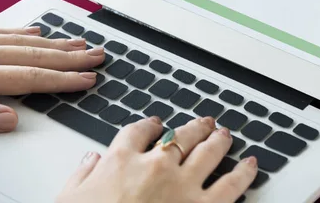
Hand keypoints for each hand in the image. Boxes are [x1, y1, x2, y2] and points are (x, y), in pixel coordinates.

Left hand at [0, 27, 104, 132]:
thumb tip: (10, 119)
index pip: (31, 78)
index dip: (62, 79)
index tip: (87, 79)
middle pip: (35, 56)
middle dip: (70, 58)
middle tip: (95, 56)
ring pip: (22, 41)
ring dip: (54, 44)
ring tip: (78, 44)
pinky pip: (1, 31)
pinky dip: (22, 33)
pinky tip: (37, 32)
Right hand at [57, 116, 257, 202]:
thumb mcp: (68, 200)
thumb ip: (81, 176)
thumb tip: (91, 160)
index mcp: (121, 162)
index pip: (139, 132)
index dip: (150, 125)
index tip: (156, 124)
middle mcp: (156, 166)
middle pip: (181, 136)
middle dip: (195, 127)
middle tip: (204, 123)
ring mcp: (183, 185)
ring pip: (208, 151)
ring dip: (219, 140)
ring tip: (225, 134)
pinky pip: (231, 185)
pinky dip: (244, 172)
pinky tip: (251, 164)